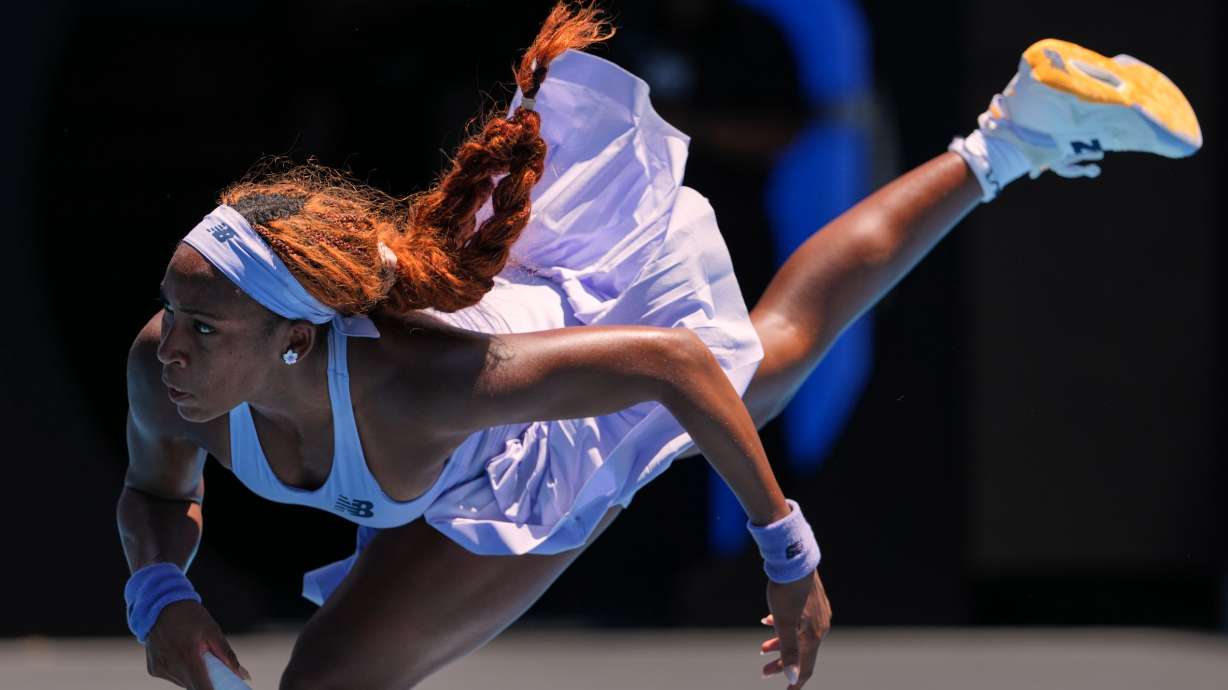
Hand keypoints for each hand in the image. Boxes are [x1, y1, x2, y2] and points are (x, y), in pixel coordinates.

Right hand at [144, 600, 250, 688]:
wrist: (159, 604)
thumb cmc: (190, 615)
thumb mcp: (213, 631)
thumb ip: (227, 656)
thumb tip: (244, 675)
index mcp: (187, 657)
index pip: (203, 688)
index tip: (225, 687)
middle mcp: (171, 667)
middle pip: (194, 686)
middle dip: (208, 681)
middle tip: (213, 666)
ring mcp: (160, 670)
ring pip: (184, 683)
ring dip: (195, 675)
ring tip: (195, 653)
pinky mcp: (154, 670)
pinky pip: (174, 677)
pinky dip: (183, 671)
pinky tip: (182, 653)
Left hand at [759, 569, 830, 688]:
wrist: (793, 558)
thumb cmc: (786, 592)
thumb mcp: (783, 624)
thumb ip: (788, 651)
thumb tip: (793, 677)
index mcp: (814, 635)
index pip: (806, 667)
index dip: (796, 681)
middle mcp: (820, 626)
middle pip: (801, 652)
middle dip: (782, 664)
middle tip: (763, 672)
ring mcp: (818, 612)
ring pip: (799, 636)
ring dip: (780, 645)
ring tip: (762, 648)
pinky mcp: (812, 600)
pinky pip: (799, 621)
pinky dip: (784, 627)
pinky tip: (767, 621)